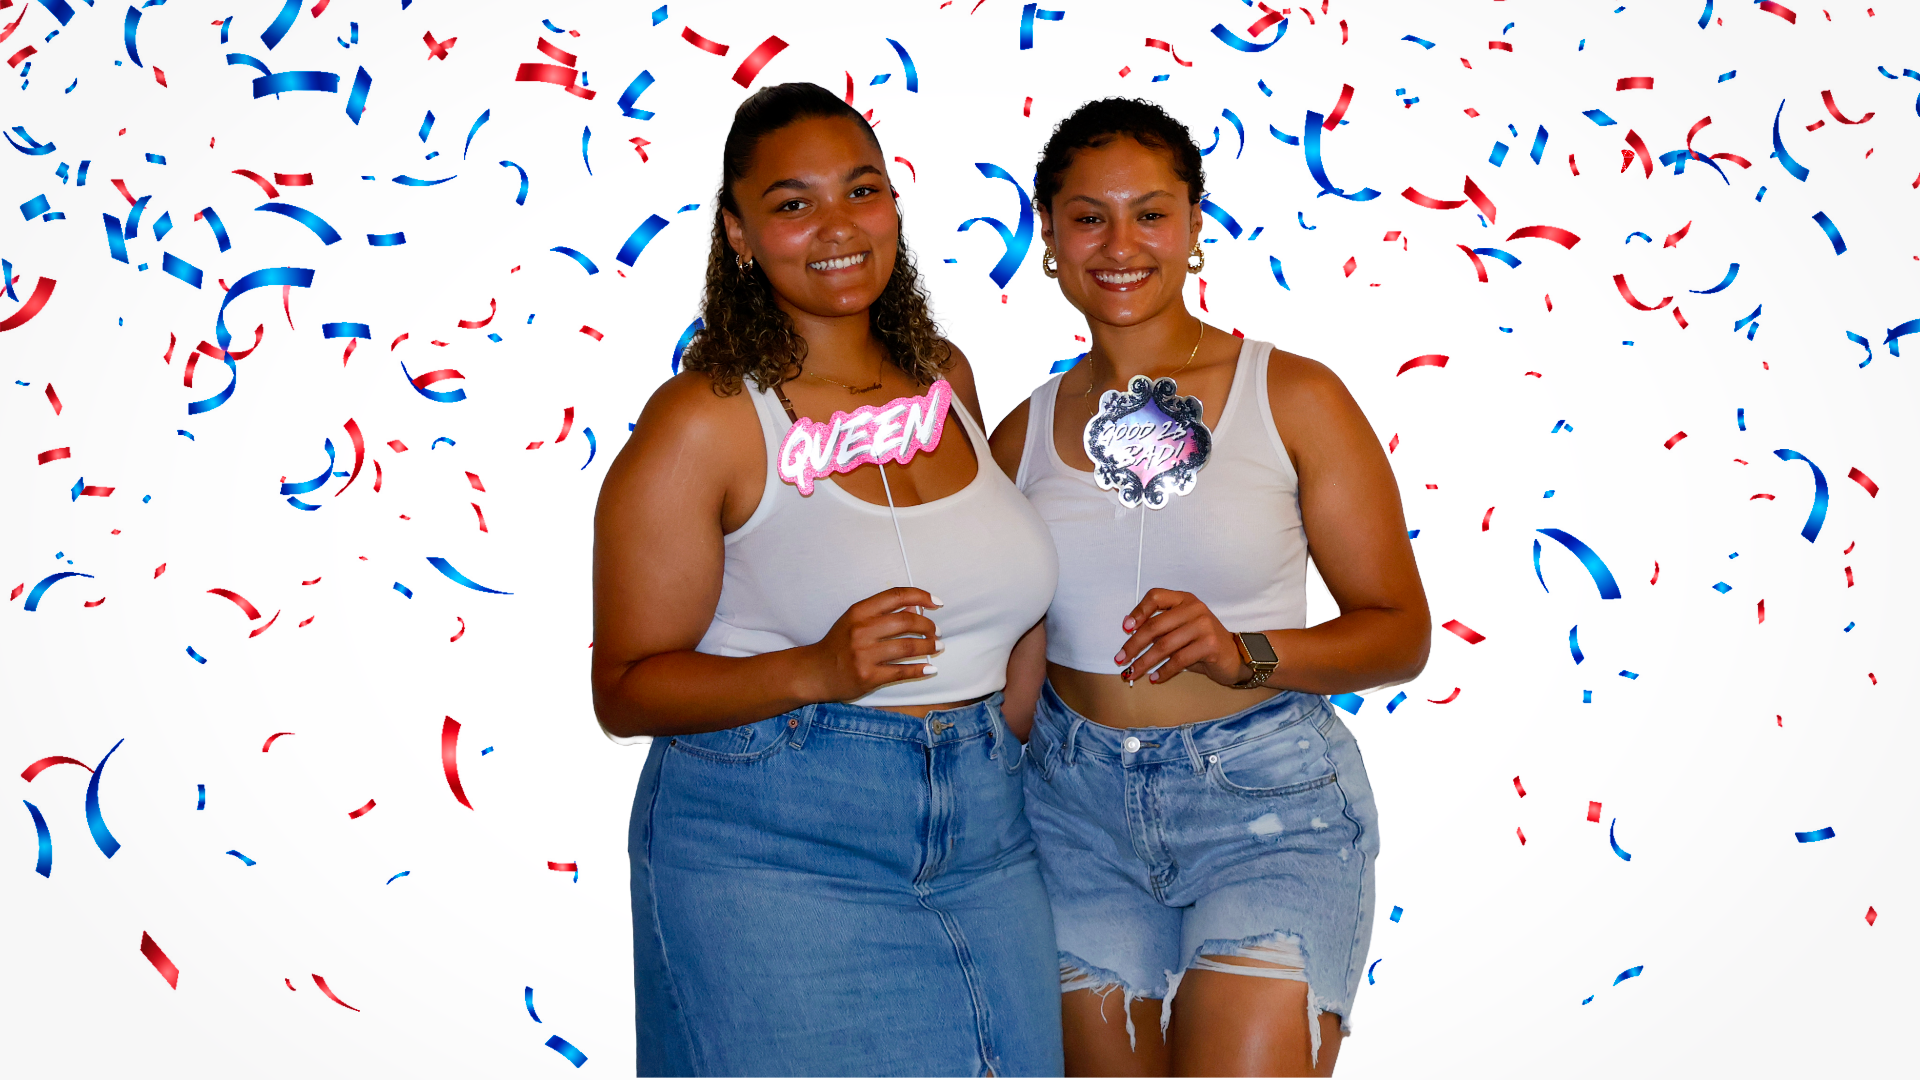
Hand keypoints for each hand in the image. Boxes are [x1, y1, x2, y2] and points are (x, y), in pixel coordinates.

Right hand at [802, 587, 941, 701]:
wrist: (815, 672)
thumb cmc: (839, 643)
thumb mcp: (855, 620)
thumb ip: (882, 612)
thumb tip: (916, 606)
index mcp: (859, 611)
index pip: (896, 596)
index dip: (921, 596)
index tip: (937, 602)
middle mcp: (861, 631)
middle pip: (907, 621)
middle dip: (928, 626)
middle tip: (936, 632)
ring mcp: (864, 655)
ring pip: (908, 647)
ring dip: (929, 646)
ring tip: (937, 646)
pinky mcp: (868, 676)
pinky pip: (901, 672)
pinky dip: (920, 670)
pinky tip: (930, 668)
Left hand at [1114, 589, 1250, 687]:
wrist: (1235, 656)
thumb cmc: (1202, 643)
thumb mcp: (1181, 628)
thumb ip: (1161, 627)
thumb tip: (1129, 633)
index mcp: (1184, 599)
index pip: (1155, 596)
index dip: (1138, 611)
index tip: (1125, 628)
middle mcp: (1194, 608)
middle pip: (1155, 625)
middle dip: (1134, 645)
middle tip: (1121, 659)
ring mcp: (1204, 625)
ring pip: (1164, 645)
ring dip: (1144, 662)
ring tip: (1132, 673)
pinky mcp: (1210, 645)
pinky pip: (1179, 660)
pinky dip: (1164, 671)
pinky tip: (1155, 678)